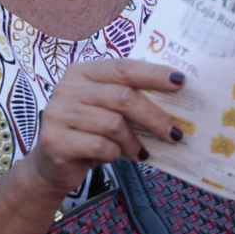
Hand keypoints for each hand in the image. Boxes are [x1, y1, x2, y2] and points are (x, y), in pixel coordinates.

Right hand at [23, 60, 185, 196]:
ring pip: (114, 124)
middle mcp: (67, 87)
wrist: (53, 166)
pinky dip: (115, 153)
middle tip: (175, 134)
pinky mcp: (54, 140)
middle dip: (154, 116)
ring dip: (134, 142)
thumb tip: (176, 99)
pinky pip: (100, 146)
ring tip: (140, 151)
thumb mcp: (108, 109)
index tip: (181, 82)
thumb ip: (130, 98)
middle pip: (123, 97)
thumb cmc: (89, 132)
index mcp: (83, 71)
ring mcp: (57, 113)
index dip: (154, 74)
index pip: (123, 67)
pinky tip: (117, 157)